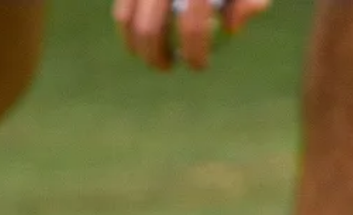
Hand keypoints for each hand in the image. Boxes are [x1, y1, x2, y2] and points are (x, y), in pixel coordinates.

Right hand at [112, 0, 269, 72]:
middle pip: (151, 27)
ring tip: (156, 60)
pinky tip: (139, 45)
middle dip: (158, 57)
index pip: (192, 23)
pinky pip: (121, 10)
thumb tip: (231, 28)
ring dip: (139, 49)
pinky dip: (127, 31)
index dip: (195, 52)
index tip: (199, 66)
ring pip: (128, 21)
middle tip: (170, 67)